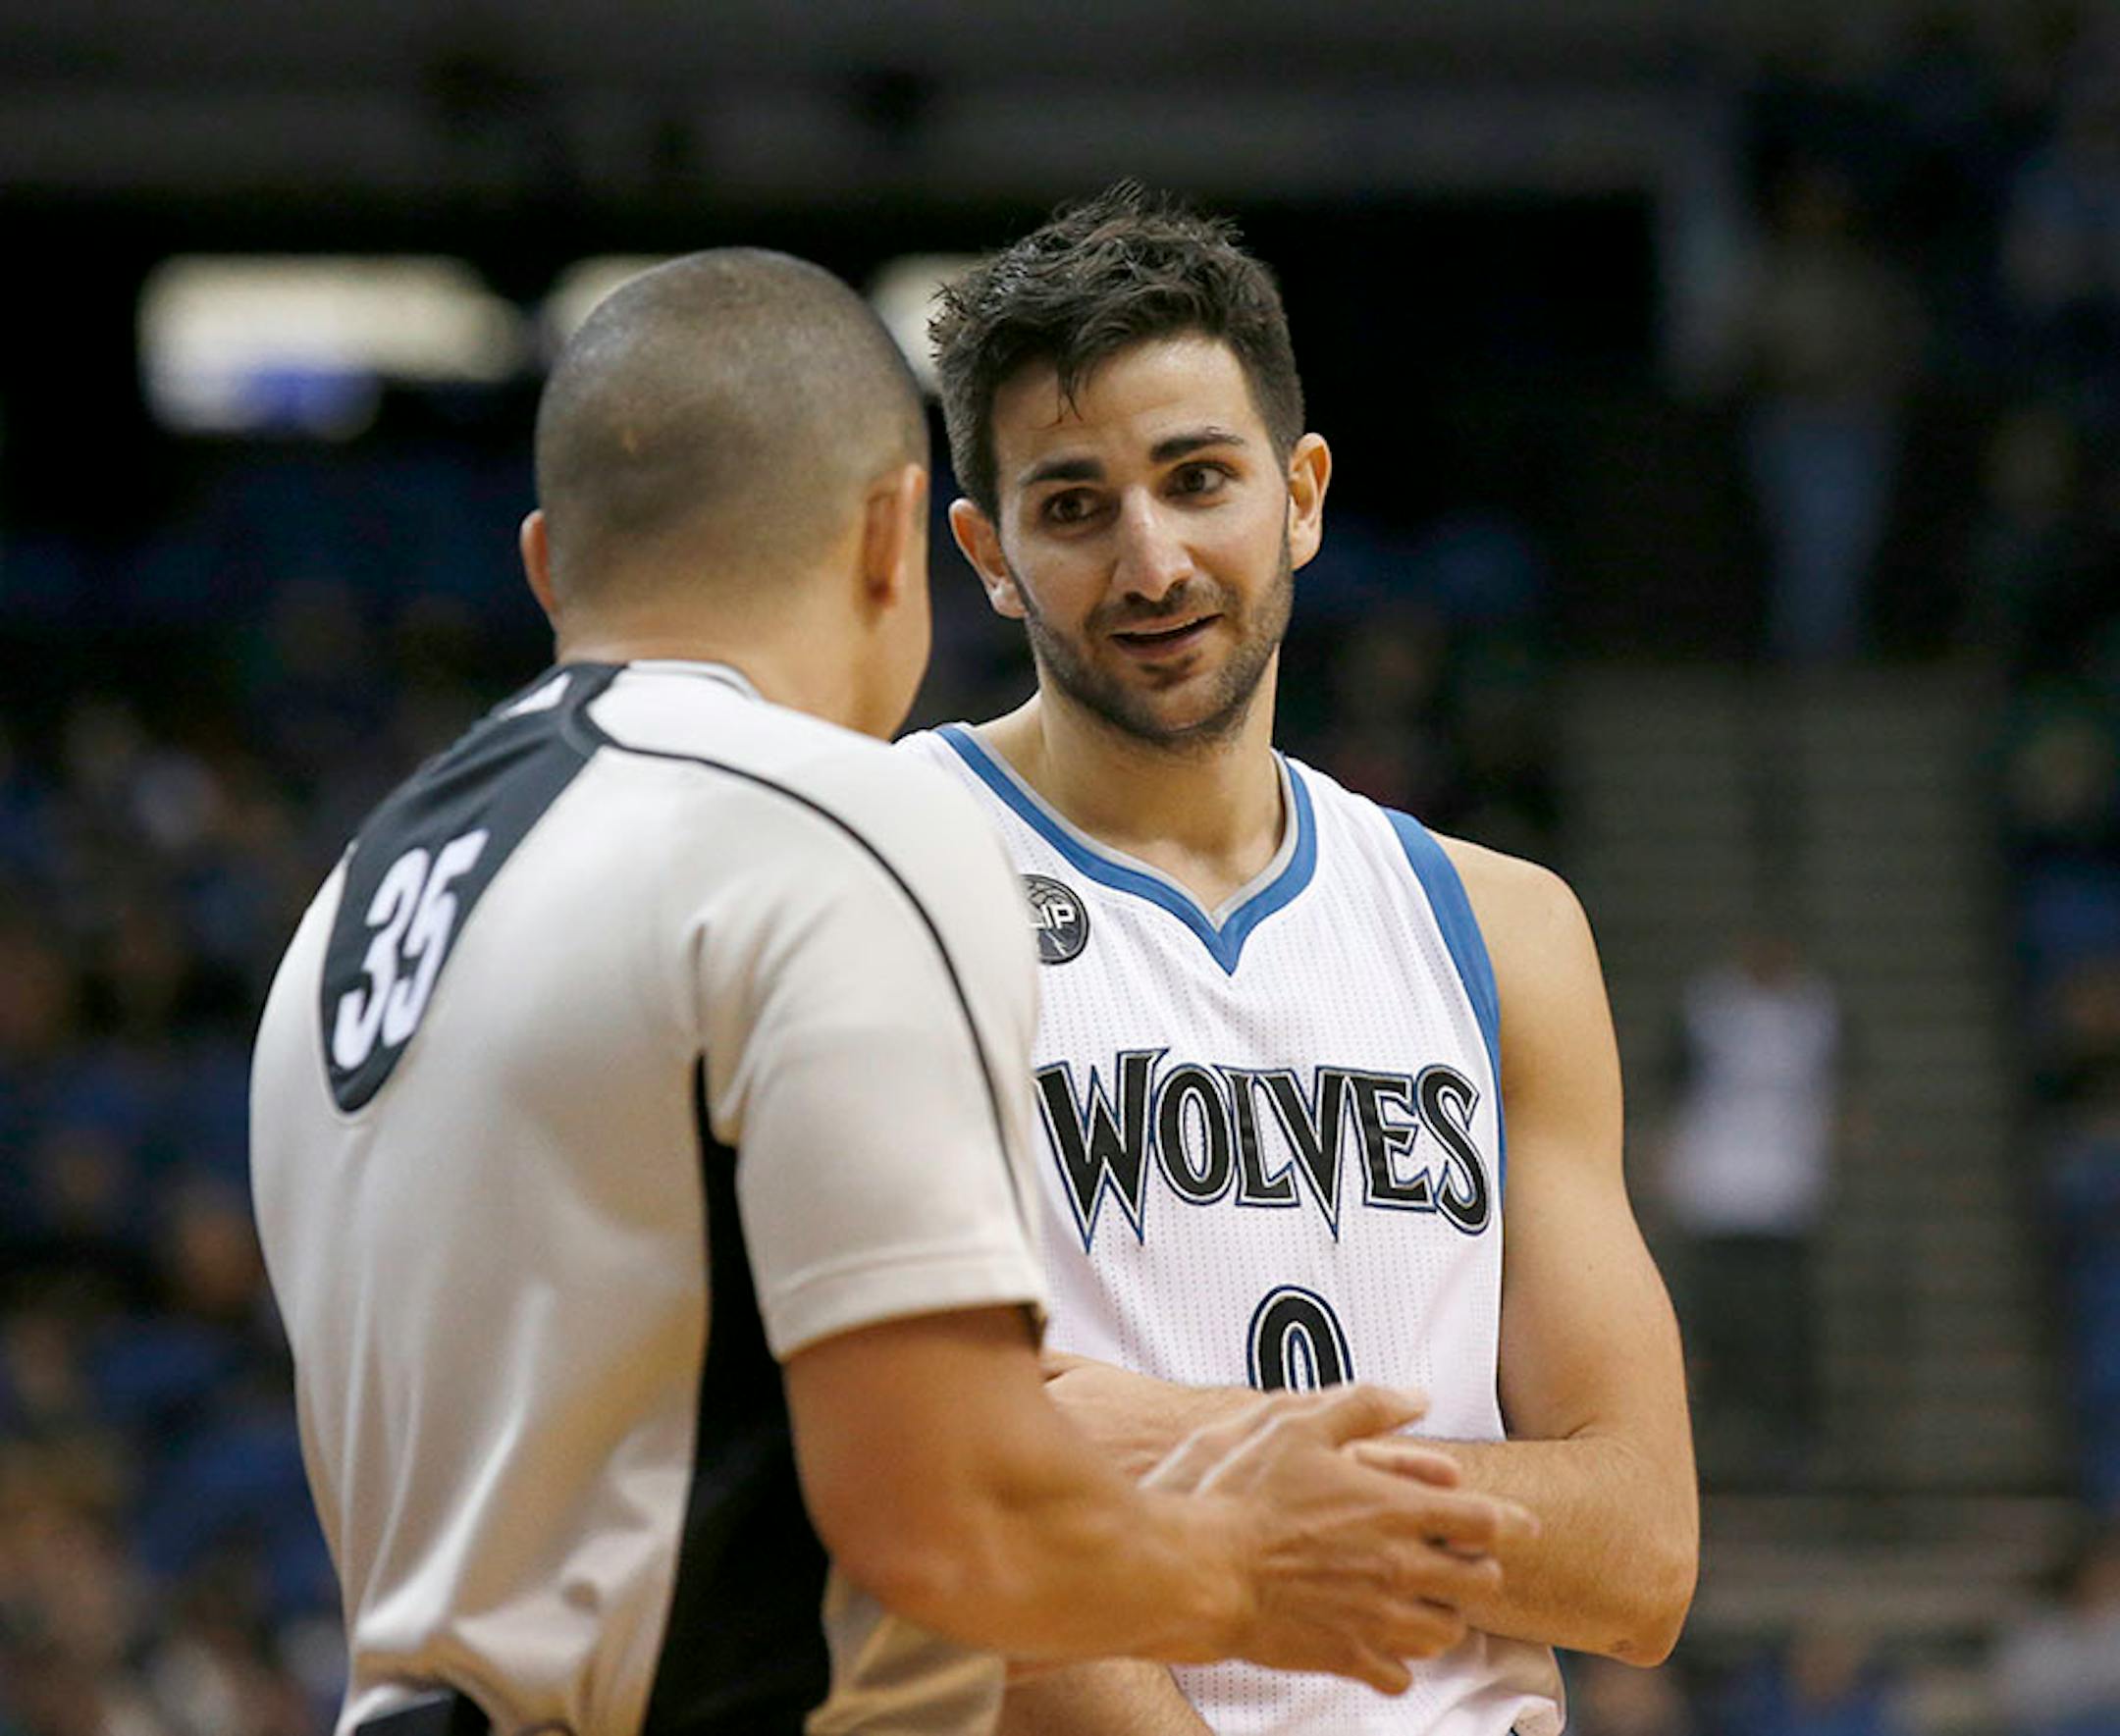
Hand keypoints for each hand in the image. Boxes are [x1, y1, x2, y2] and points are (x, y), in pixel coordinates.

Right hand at [1145, 1385, 1536, 1694]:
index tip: (1522, 1525)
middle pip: (1480, 1583)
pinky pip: (1400, 1676)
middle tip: (1460, 1561)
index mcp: (1395, 1511)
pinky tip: (1381, 1641)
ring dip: (1444, 1616)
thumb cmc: (1246, 1493)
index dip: (1512, 1522)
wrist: (1203, 1568)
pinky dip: (1400, 1663)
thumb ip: (1365, 1404)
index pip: (1485, 1522)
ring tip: (1424, 1601)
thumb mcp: (1300, 1424)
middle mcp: (1400, 1568)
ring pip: (1448, 1634)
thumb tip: (1418, 1395)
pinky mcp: (1348, 1657)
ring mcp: (1377, 1619)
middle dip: (1478, 1570)